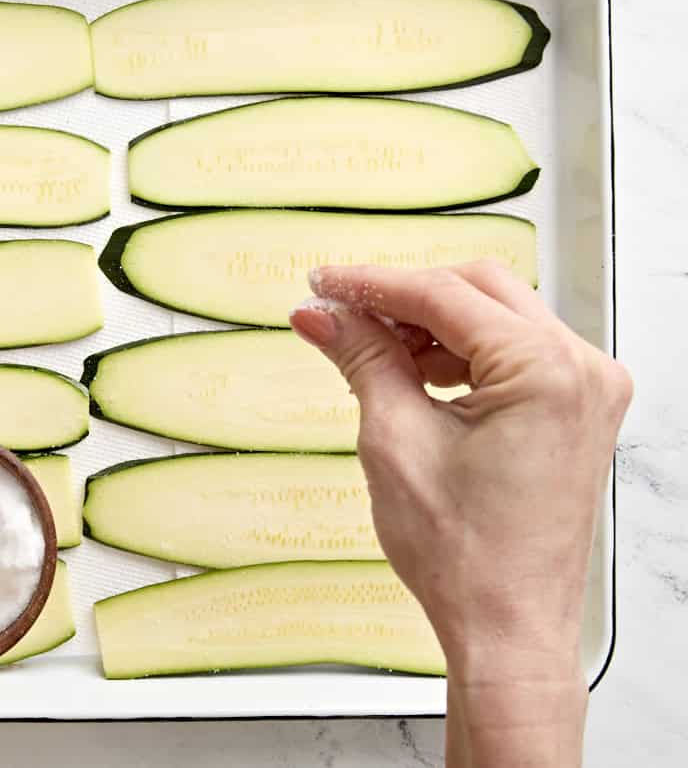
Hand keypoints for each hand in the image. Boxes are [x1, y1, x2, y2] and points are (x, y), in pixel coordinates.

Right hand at [290, 262, 630, 767]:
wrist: (508, 628)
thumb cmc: (467, 559)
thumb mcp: (394, 441)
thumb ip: (363, 359)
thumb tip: (326, 315)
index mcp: (547, 372)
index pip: (444, 295)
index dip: (372, 284)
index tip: (324, 284)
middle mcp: (582, 371)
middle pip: (477, 290)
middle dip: (403, 298)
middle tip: (341, 314)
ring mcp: (587, 390)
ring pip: (496, 316)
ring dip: (431, 325)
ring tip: (372, 352)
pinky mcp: (576, 410)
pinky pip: (514, 352)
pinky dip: (461, 353)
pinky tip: (416, 374)